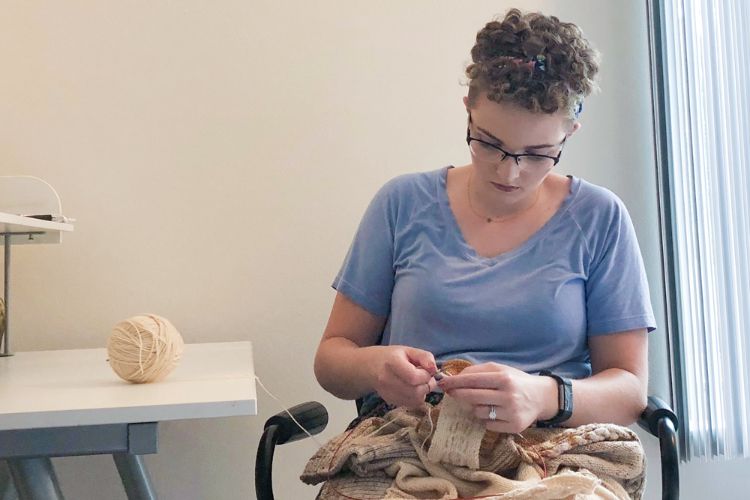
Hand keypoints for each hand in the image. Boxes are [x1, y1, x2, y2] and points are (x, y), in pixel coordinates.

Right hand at [368, 345, 437, 408]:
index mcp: (392, 363)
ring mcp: (387, 393)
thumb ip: (424, 357)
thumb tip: (434, 370)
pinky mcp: (390, 401)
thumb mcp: (408, 350)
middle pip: (415, 392)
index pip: (414, 377)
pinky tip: (413, 389)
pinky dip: (416, 398)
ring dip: (423, 393)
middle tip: (426, 378)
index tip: (427, 371)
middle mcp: (387, 380)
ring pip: (414, 401)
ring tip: (419, 383)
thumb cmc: (391, 356)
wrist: (369, 367)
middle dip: (426, 386)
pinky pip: (410, 404)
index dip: (425, 376)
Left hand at [436, 362, 557, 432]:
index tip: (442, 383)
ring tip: (485, 402)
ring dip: (475, 408)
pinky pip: (488, 425)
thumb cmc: (515, 381)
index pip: (473, 380)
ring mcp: (511, 413)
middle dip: (458, 394)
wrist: (541, 397)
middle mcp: (508, 395)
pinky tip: (495, 412)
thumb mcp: (500, 369)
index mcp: (504, 378)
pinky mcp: (514, 427)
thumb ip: (478, 371)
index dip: (455, 382)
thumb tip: (455, 377)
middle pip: (472, 397)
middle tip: (450, 393)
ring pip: (478, 412)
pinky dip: (487, 419)